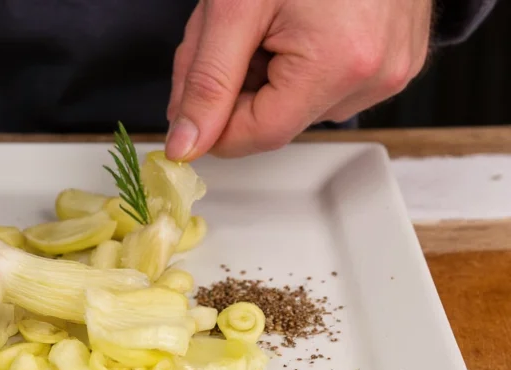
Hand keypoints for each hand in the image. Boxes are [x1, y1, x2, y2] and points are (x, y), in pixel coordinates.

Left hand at [166, 0, 431, 158]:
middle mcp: (376, 76)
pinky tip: (299, 21)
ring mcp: (392, 70)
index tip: (192, 96)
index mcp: (340, 64)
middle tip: (230, 35)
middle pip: (277, 121)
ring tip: (270, 18)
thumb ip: (205, 83)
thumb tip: (184, 145)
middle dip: (238, 88)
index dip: (215, 123)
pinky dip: (298, 64)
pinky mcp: (398, 60)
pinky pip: (329, 86)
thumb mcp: (233, 8)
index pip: (258, 136)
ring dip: (266, 74)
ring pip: (299, 105)